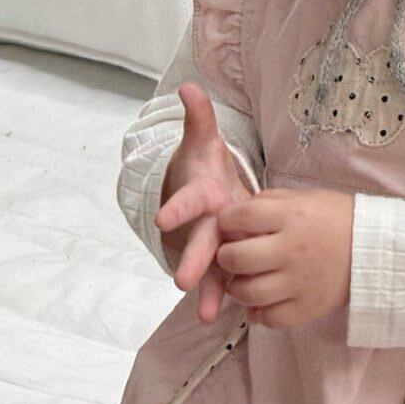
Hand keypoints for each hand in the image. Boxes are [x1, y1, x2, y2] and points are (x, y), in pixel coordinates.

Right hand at [152, 82, 257, 323]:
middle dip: (191, 260)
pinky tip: (240, 317)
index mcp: (201, 195)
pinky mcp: (226, 257)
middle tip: (182, 281)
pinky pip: (228, 279)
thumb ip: (199, 117)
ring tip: (208, 315)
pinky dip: (230, 297)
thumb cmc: (206, 166)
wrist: (205, 192)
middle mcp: (203, 223)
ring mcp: (213, 243)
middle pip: (198, 242)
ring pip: (211, 269)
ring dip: (209, 291)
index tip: (164, 220)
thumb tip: (188, 86)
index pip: (186, 201)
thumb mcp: (204, 141)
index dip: (176, 209)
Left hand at [214, 187, 354, 329]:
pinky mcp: (307, 308)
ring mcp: (299, 283)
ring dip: (239, 287)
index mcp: (291, 217)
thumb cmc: (338, 220)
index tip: (230, 224)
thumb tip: (236, 217)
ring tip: (247, 280)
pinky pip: (269, 318)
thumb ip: (270, 202)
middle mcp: (292, 250)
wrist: (378, 250)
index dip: (225, 220)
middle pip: (235, 258)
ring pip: (247, 293)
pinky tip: (264, 301)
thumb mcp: (306, 198)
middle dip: (227, 255)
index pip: (239, 217)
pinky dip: (260, 313)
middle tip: (235, 255)